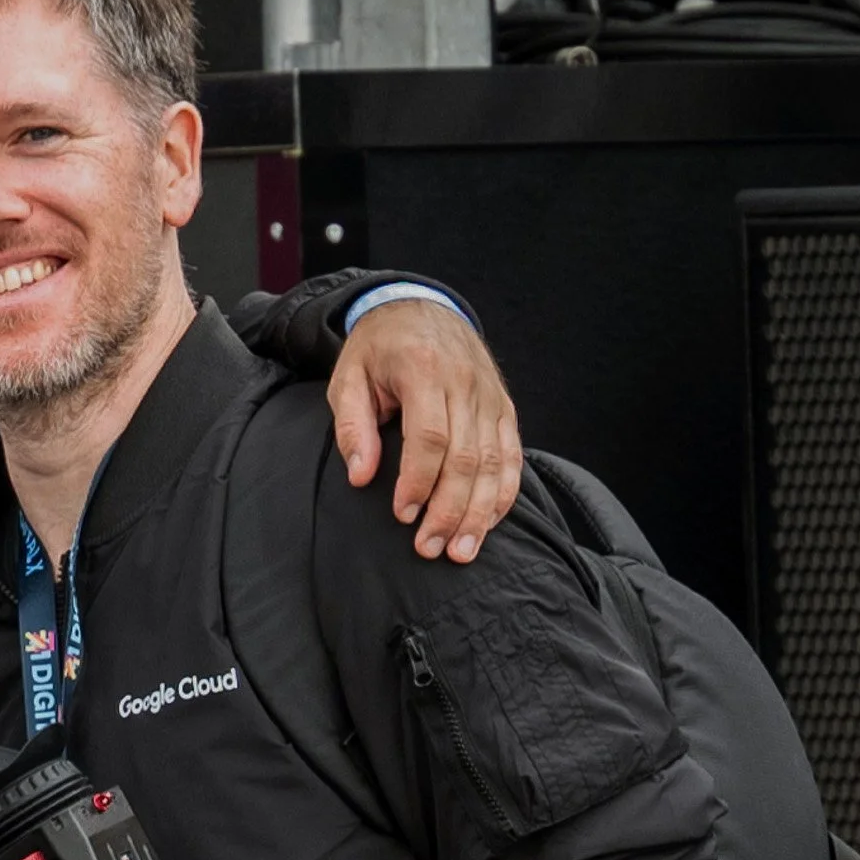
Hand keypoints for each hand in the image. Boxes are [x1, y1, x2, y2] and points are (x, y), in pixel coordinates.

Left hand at [327, 297, 522, 563]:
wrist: (421, 308)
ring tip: (460, 552)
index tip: (403, 514)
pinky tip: (487, 524)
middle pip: (466, 458)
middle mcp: (466, 384)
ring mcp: (490, 397)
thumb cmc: (378, 349)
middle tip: (430, 548)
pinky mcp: (503, 407)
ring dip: (478, 513)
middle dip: (449, 510)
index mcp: (425, 371)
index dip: (418, 481)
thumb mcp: (348, 378)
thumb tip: (360, 476)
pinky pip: (510, 455)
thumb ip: (353, 426)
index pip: (430, 437)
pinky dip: (502, 493)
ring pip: (493, 463)